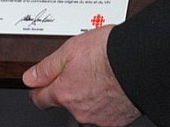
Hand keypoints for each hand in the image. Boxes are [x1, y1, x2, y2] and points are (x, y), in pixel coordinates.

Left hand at [23, 25, 140, 126]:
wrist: (139, 63)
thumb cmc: (109, 52)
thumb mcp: (70, 49)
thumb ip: (47, 67)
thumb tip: (30, 78)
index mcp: (64, 93)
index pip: (40, 99)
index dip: (39, 89)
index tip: (41, 84)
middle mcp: (78, 111)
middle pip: (65, 103)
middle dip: (70, 88)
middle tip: (82, 69)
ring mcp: (97, 119)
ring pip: (85, 108)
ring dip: (88, 95)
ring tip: (101, 75)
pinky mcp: (116, 122)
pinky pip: (104, 113)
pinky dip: (105, 102)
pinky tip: (112, 86)